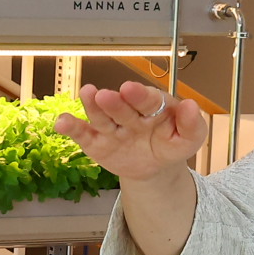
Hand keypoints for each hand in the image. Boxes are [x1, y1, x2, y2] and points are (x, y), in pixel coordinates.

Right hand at [53, 81, 208, 183]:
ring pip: (100, 116)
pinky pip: (82, 134)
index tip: (130, 89)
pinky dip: (71, 128)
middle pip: (121, 106)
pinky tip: (61, 122)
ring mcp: (111, 126)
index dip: (138, 95)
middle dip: (114, 102)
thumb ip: (192, 124)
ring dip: (91, 105)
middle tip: (105, 96)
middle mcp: (129, 113)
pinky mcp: (95, 141)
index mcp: (153, 108)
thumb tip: (191, 105)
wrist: (154, 166)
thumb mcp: (189, 139)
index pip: (147, 100)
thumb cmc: (170, 144)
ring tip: (86, 95)